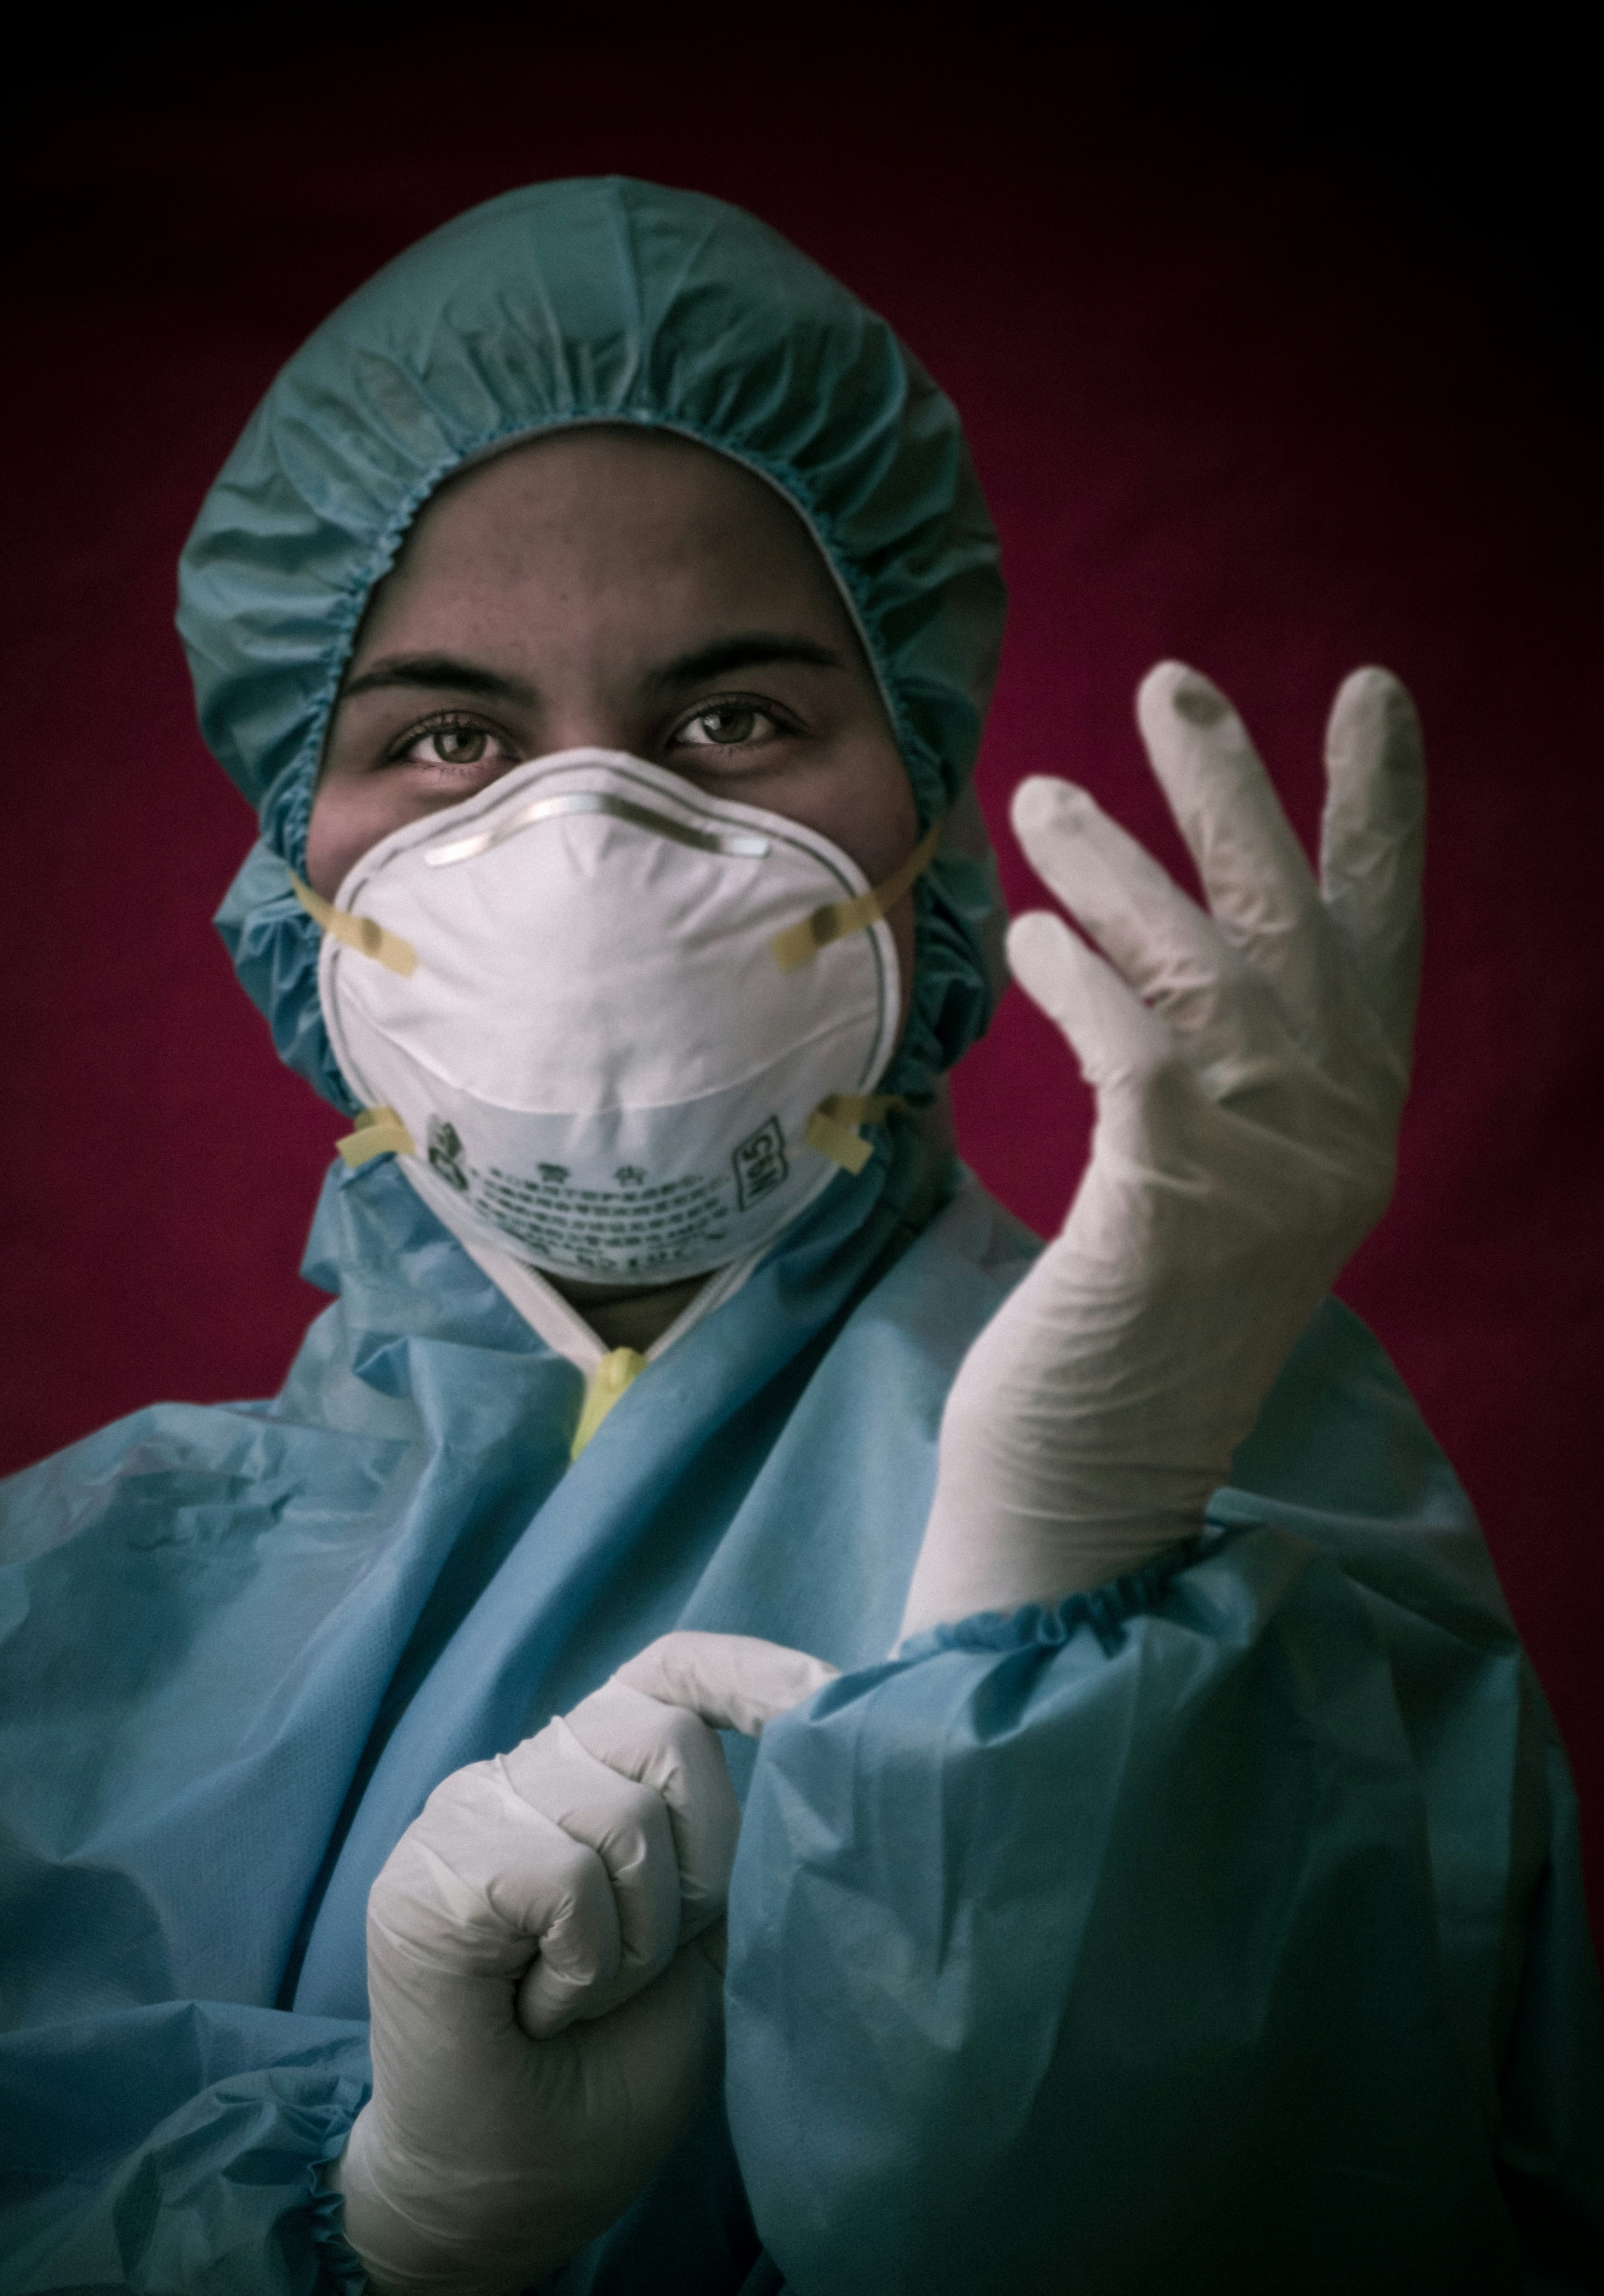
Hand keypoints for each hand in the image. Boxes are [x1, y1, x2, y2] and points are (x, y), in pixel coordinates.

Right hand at [332, 1631, 837, 2295]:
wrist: (495, 2195)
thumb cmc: (601, 2084)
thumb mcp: (708, 1958)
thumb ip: (740, 1862)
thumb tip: (821, 1768)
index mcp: (589, 1779)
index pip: (669, 1669)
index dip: (749, 1671)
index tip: (829, 1699)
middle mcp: (524, 1772)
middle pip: (666, 1731)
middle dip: (698, 1866)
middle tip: (639, 1968)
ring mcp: (467, 1810)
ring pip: (622, 1812)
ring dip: (633, 1938)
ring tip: (578, 2000)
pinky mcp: (426, 1870)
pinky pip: (564, 1877)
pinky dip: (581, 1962)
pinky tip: (540, 2010)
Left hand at [900, 661, 1424, 1630]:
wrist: (1086, 1497)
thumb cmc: (1113, 1349)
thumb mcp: (1189, 1200)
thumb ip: (1205, 1087)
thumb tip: (1152, 954)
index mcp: (1350, 1137)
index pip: (1381, 944)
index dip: (1381, 813)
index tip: (1372, 691)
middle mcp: (1336, 1146)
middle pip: (1298, 925)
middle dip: (1240, 792)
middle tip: (1170, 680)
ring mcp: (1270, 1180)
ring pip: (1207, 971)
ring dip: (1121, 866)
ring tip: (1041, 794)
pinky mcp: (1178, 1207)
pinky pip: (1137, 1046)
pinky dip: (1084, 975)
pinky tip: (1031, 936)